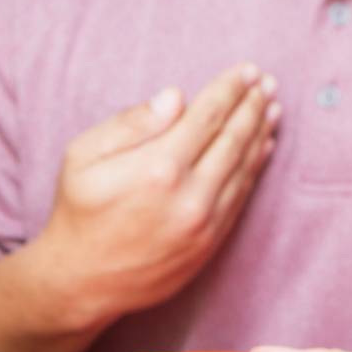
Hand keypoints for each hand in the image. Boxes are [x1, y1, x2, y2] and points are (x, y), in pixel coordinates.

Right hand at [31, 62, 279, 326]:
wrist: (80, 282)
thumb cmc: (78, 210)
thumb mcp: (83, 155)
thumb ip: (132, 123)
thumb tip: (177, 96)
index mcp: (157, 167)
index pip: (208, 116)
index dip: (230, 89)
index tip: (246, 70)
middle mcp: (188, 196)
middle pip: (234, 138)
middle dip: (253, 105)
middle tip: (267, 82)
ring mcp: (204, 223)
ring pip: (244, 167)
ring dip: (261, 132)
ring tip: (273, 107)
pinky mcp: (211, 244)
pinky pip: (241, 196)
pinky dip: (256, 167)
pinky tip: (264, 146)